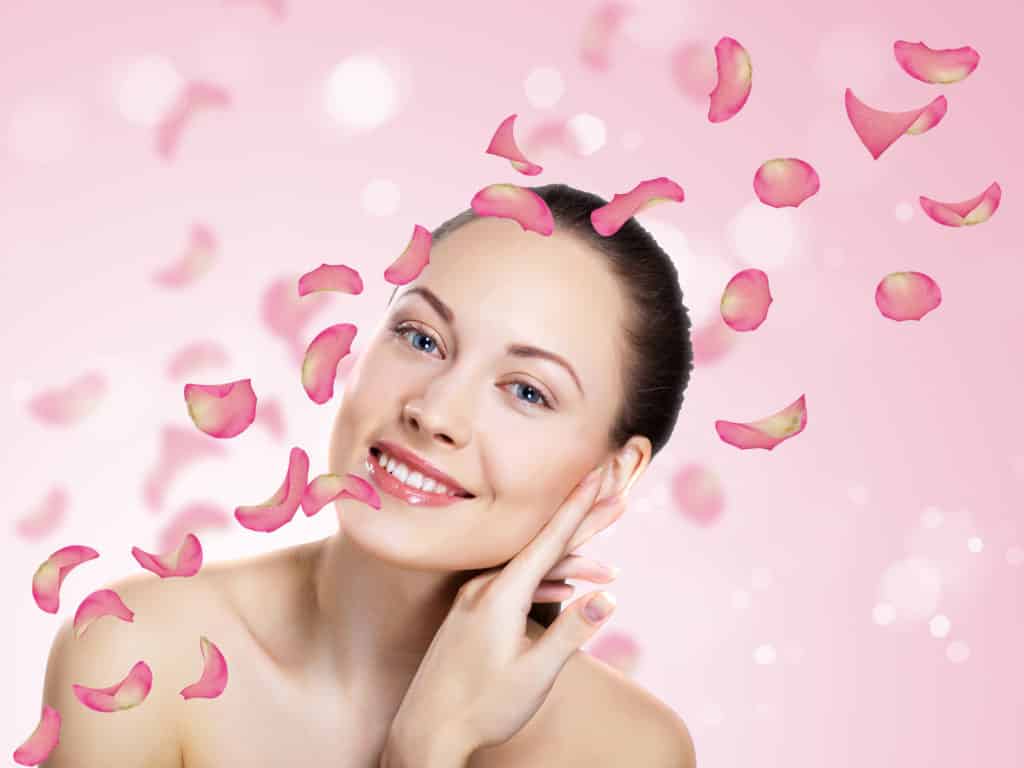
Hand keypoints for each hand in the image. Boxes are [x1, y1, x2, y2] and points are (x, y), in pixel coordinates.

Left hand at [386, 464, 625, 762]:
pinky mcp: (471, 614)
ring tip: (602, 551)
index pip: (549, 539)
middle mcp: (485, 587)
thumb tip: (610, 598)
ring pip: (530, 565)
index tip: (600, 473)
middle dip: (583, 517)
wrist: (425, 733)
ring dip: (568, 555)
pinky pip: (515, 583)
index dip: (579, 505)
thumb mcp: (534, 675)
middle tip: (614, 490)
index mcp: (501, 595)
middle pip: (543, 544)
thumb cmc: (481, 709)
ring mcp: (475, 599)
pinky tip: (566, 587)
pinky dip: (545, 580)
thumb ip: (571, 633)